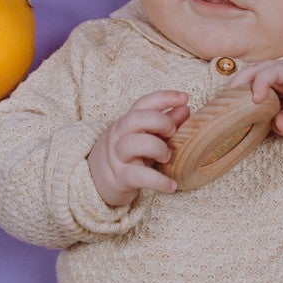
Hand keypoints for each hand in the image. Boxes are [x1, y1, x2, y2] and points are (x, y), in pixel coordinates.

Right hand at [87, 90, 189, 206]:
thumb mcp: (145, 136)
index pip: (144, 103)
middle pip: (136, 118)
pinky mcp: (121, 177)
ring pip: (134, 144)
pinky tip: (171, 185)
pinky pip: (139, 176)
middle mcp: (120, 135)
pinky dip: (158, 181)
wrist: (96, 179)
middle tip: (172, 132)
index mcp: (128, 122)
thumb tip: (185, 108)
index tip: (184, 98)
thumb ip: (165, 123)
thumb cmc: (128, 155)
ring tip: (167, 157)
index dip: (165, 97)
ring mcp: (118, 156)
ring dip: (158, 148)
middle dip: (160, 121)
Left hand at [223, 61, 282, 140]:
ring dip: (244, 82)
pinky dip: (262, 82)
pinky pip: (274, 72)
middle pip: (253, 71)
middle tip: (223, 100)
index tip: (224, 105)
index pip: (255, 79)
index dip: (239, 89)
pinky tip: (257, 98)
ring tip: (234, 97)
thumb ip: (279, 123)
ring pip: (260, 68)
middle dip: (236, 83)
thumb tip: (272, 125)